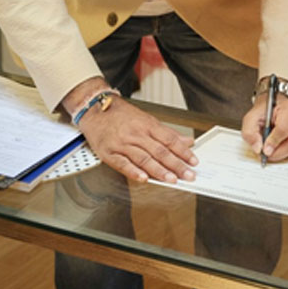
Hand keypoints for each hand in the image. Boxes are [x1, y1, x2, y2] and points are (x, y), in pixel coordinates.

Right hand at [73, 95, 197, 183]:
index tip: (193, 161)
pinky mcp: (109, 153)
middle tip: (188, 175)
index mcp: (147, 125)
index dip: (183, 151)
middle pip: (159, 151)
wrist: (94, 109)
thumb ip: (167, 133)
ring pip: (144, 158)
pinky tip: (144, 179)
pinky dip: (134, 172)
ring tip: (172, 179)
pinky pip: (123, 164)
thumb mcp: (147, 119)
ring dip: (159, 171)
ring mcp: (122, 144)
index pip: (169, 140)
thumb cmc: (120, 115)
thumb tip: (187, 141)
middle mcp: (136, 134)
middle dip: (176, 165)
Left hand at [241, 94, 287, 161]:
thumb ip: (250, 132)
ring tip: (272, 151)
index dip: (274, 142)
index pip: (284, 129)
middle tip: (267, 155)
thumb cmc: (268, 108)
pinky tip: (280, 147)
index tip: (265, 151)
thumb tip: (258, 148)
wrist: (278, 102)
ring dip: (283, 153)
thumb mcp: (252, 116)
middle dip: (278, 152)